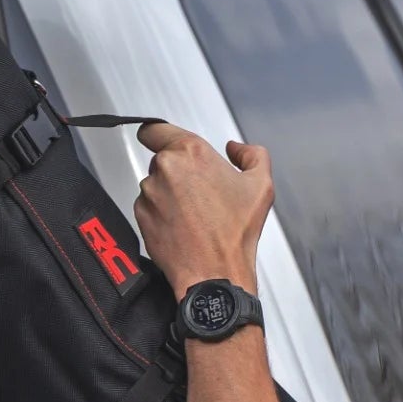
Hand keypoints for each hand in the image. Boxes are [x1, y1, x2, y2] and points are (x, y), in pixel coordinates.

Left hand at [135, 123, 273, 297]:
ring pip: (156, 184)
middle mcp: (165, 169)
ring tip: (195, 213)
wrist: (214, 272)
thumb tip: (236, 149)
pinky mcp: (141, 215)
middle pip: (162, 159)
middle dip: (179, 171)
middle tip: (201, 190)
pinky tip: (183, 225)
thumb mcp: (261, 185)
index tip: (164, 140)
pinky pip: (149, 206)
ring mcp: (149, 193)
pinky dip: (161, 212)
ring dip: (170, 193)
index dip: (160, 134)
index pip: (155, 129)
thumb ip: (252, 155)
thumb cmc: (235, 232)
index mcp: (191, 153)